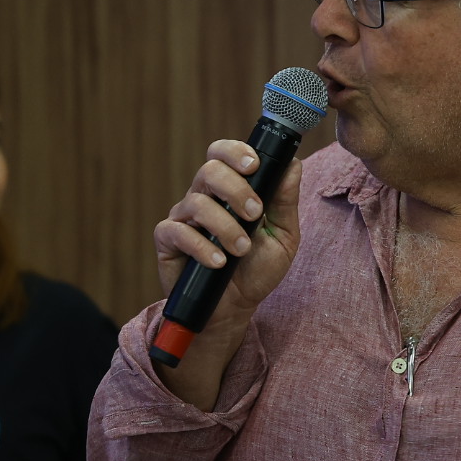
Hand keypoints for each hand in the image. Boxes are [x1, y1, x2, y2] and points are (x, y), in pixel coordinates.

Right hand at [153, 140, 304, 315]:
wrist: (235, 309)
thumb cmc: (257, 270)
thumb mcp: (282, 237)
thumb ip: (286, 202)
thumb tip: (293, 165)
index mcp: (229, 190)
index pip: (223, 154)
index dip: (235, 152)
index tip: (254, 166)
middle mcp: (204, 197)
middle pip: (209, 170)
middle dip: (236, 190)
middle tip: (255, 215)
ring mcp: (183, 217)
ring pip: (197, 202)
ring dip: (225, 226)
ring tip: (242, 249)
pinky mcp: (168, 240)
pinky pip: (177, 231)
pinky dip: (201, 247)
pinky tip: (218, 262)